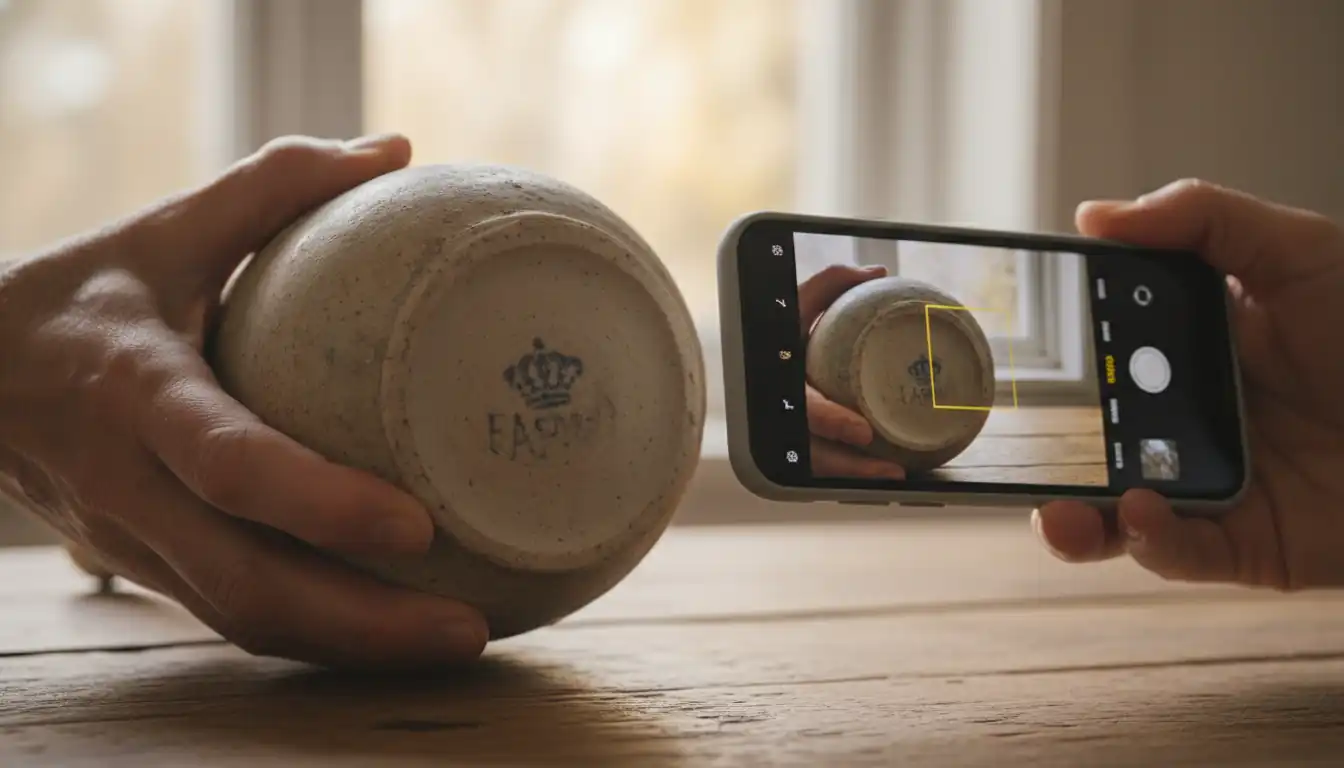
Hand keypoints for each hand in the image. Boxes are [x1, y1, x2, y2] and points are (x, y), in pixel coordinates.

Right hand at [0, 134, 488, 666]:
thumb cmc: (82, 295)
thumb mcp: (163, 229)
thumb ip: (273, 186)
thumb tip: (396, 150)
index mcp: (137, 393)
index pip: (231, 464)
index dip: (320, 504)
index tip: (417, 527)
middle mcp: (131, 485)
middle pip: (246, 583)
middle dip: (362, 624)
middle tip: (472, 628)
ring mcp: (133, 542)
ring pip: (242, 621)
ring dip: (351, 649)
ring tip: (461, 641)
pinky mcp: (146, 570)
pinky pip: (236, 619)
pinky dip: (318, 638)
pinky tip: (394, 632)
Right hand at [798, 264, 904, 479]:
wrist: (762, 358)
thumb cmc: (779, 327)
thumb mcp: (796, 301)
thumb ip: (831, 283)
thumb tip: (877, 273)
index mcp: (780, 379)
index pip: (803, 407)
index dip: (831, 422)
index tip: (864, 431)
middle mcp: (779, 412)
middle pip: (812, 452)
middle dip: (849, 466)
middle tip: (890, 470)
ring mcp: (787, 433)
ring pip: (819, 465)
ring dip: (857, 476)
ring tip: (896, 475)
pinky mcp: (800, 442)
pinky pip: (824, 465)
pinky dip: (853, 472)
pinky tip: (887, 472)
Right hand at [1033, 179, 1343, 589]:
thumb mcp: (1302, 252)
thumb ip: (1200, 222)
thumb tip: (1093, 214)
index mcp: (1194, 348)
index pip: (1104, 353)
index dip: (1057, 358)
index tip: (1011, 353)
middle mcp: (1193, 419)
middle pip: (1097, 438)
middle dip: (1045, 450)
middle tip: (1011, 442)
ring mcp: (1216, 484)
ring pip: (1121, 511)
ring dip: (1076, 518)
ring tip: (1054, 511)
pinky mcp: (1247, 545)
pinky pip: (1183, 553)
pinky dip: (1151, 542)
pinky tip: (1140, 515)